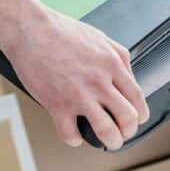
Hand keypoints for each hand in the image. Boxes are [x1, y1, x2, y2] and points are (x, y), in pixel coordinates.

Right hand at [5, 6, 149, 149]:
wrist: (29, 29)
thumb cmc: (59, 30)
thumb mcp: (98, 35)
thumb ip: (118, 54)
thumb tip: (129, 76)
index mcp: (110, 63)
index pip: (137, 97)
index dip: (140, 114)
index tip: (137, 119)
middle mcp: (98, 80)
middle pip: (128, 118)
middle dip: (128, 131)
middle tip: (122, 132)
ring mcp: (78, 94)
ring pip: (106, 131)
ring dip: (110, 142)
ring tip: (107, 141)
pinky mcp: (57, 104)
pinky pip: (72, 135)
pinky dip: (75, 139)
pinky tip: (73, 132)